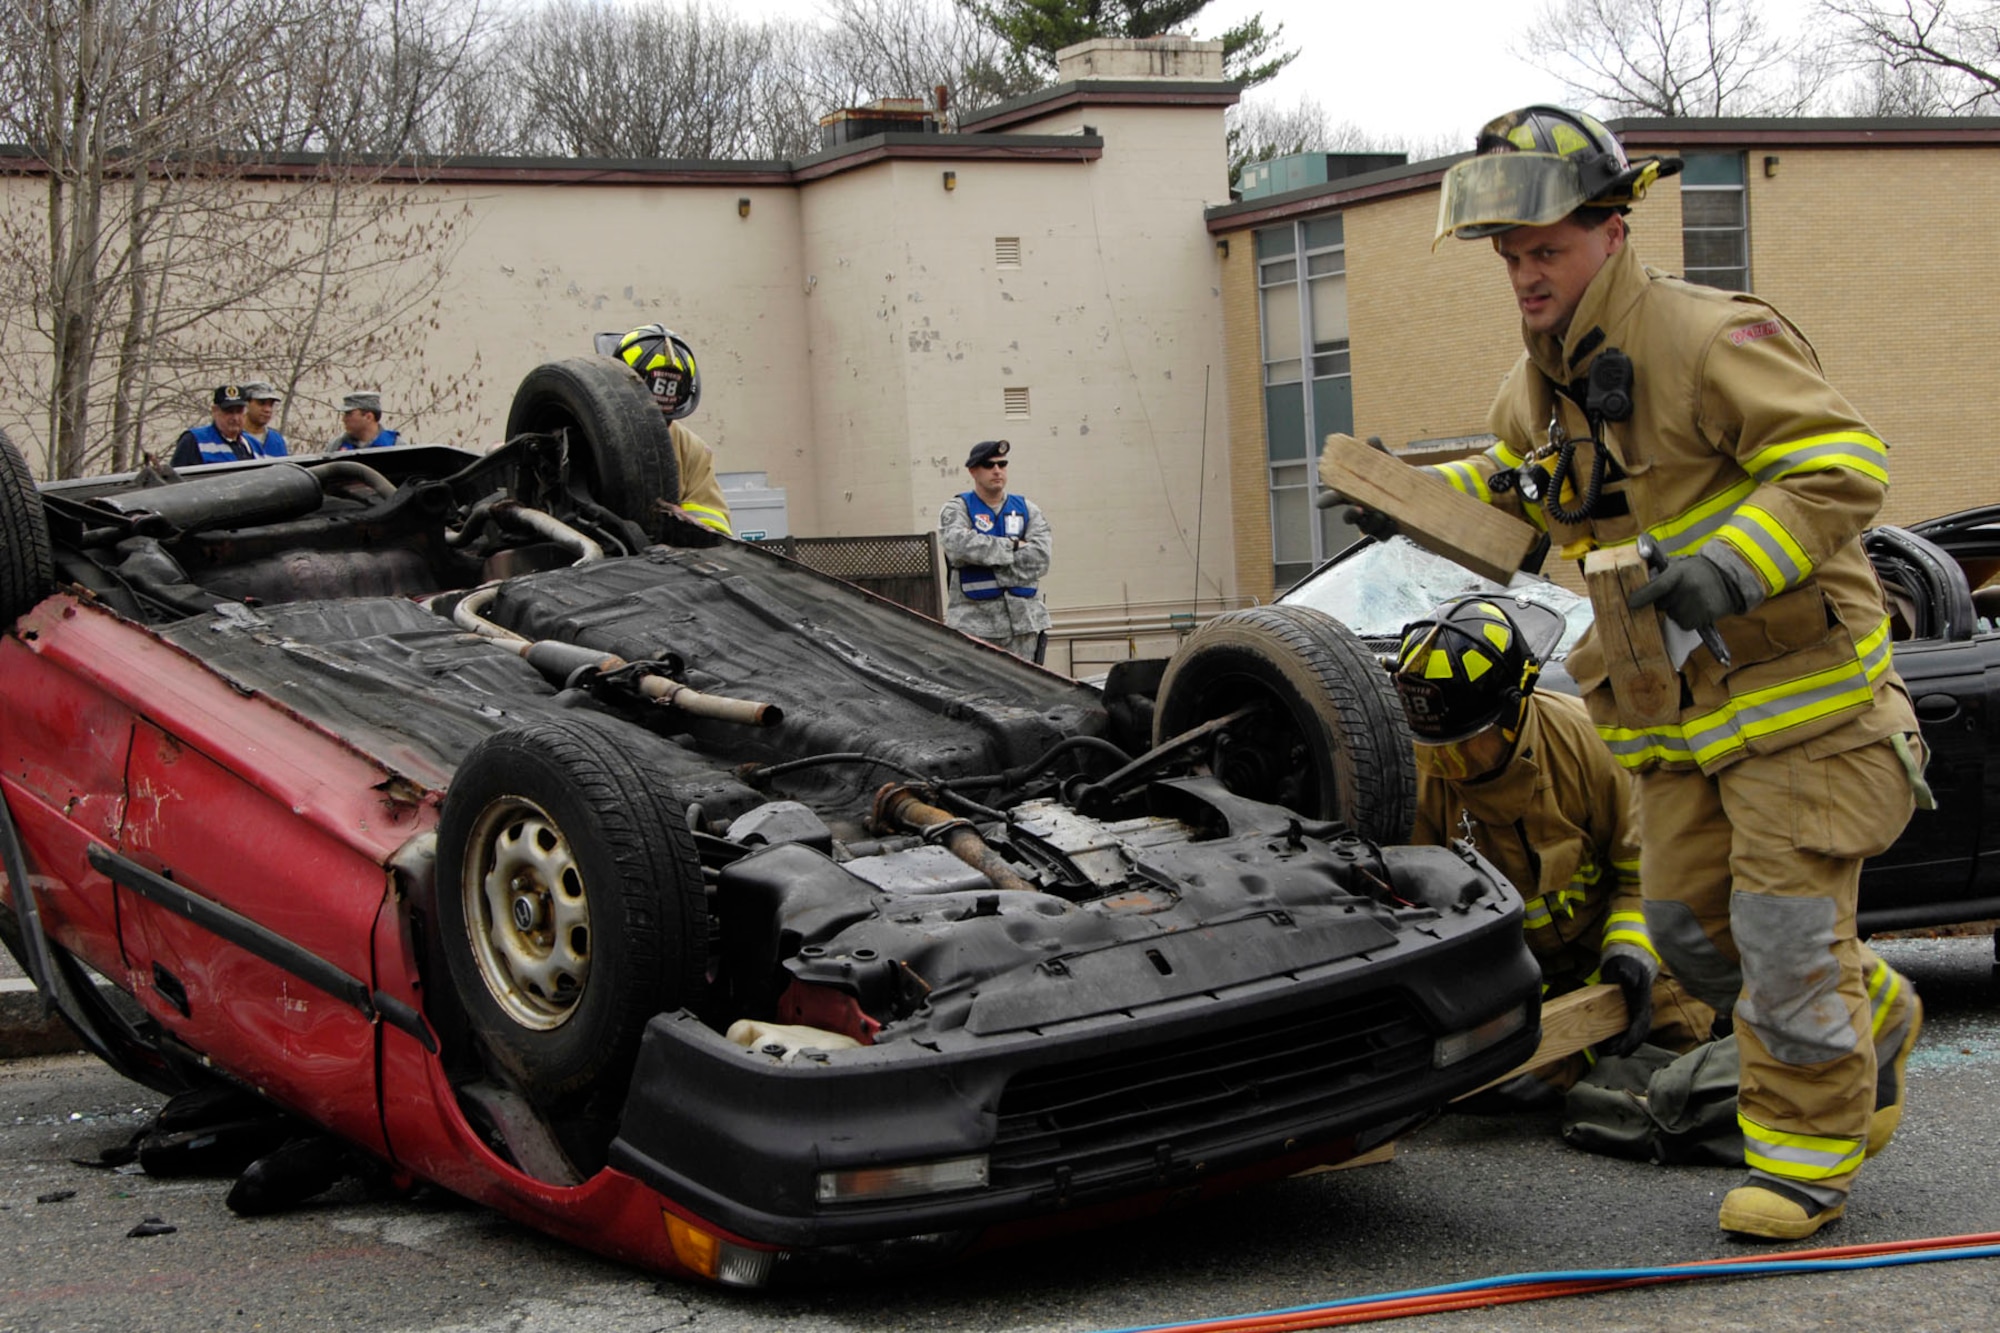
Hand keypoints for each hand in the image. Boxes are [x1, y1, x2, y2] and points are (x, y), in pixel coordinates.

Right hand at [1314, 435, 1397, 538]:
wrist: (1422, 487)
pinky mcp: (1389, 529)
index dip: (1327, 501)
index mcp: (1354, 491)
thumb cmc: (1396, 474)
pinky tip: (1393, 522)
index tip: (1322, 504)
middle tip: (1358, 509)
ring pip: (1365, 528)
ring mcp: (1374, 521)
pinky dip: (1387, 530)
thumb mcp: (1387, 461)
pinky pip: (1384, 535)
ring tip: (1382, 515)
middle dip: (1350, 515)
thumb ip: (1378, 452)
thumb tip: (1372, 440)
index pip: (1335, 498)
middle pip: (1348, 517)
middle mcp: (1362, 509)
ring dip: (1371, 523)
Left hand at [1593, 954, 1654, 1059]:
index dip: (1630, 1041)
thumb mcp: (1626, 966)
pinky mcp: (1629, 1014)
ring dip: (1622, 1046)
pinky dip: (1619, 1039)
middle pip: (1637, 1036)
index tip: (1620, 1050)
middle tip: (1609, 1054)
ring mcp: (1637, 1014)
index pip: (1639, 1027)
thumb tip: (1627, 976)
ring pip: (1633, 1036)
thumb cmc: (1627, 965)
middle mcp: (1642, 1012)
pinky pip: (1627, 1031)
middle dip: (1625, 1047)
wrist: (1629, 962)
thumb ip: (1627, 971)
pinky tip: (1607, 1045)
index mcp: (1642, 1004)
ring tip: (1605, 1052)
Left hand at [1627, 553, 1743, 630]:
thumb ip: (1659, 574)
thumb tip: (1635, 588)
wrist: (1727, 577)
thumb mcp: (1678, 565)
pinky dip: (1686, 620)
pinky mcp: (1705, 616)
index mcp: (1679, 573)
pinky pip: (1685, 624)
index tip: (1631, 603)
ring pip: (1673, 616)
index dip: (1643, 595)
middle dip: (1663, 602)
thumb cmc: (1695, 571)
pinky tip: (1696, 608)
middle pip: (1662, 605)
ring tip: (1689, 599)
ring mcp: (1698, 603)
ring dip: (1676, 611)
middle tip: (1677, 593)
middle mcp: (1689, 588)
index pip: (1658, 586)